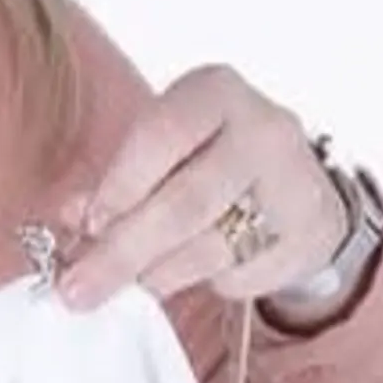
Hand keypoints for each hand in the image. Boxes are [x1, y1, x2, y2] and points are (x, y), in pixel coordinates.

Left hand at [49, 66, 351, 312]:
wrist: (298, 190)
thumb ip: (115, 181)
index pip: (162, 133)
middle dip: (123, 252)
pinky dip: (207, 283)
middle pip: (184, 201)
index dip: (120, 185)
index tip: (87, 227)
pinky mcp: (311, 233)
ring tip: (133, 285)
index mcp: (215, 93)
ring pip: (211, 245)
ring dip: (158, 274)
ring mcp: (295, 181)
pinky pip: (241, 274)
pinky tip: (198, 271)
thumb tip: (71, 216)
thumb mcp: (162, 153)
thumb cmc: (208, 164)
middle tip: (78, 290)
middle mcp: (263, 128)